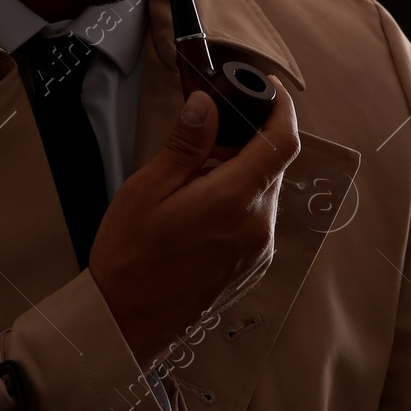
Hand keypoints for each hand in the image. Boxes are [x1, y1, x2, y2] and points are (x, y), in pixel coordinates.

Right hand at [89, 76, 300, 369]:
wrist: (126, 321)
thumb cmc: (130, 258)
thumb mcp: (148, 189)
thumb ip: (186, 144)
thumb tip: (207, 105)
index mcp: (233, 201)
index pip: (282, 142)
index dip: (283, 108)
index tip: (271, 89)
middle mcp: (257, 226)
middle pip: (272, 166)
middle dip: (248, 143)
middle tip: (207, 138)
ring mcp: (259, 250)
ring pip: (265, 192)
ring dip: (242, 174)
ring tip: (195, 180)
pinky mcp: (253, 266)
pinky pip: (258, 219)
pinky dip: (240, 202)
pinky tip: (202, 209)